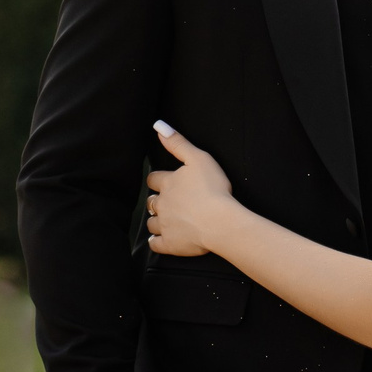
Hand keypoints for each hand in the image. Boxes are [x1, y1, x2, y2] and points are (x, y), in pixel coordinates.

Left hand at [145, 122, 234, 256]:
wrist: (220, 221)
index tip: (163, 181)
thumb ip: (178, 143)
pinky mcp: (169, 243)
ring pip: (151, 222)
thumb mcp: (199, 158)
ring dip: (156, 220)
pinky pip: (155, 244)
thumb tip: (158, 126)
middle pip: (151, 202)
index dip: (158, 180)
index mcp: (168, 183)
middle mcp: (162, 204)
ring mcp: (164, 225)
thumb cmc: (214, 189)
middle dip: (157, 201)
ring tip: (166, 220)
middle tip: (168, 202)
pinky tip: (159, 240)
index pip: (153, 179)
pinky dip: (156, 242)